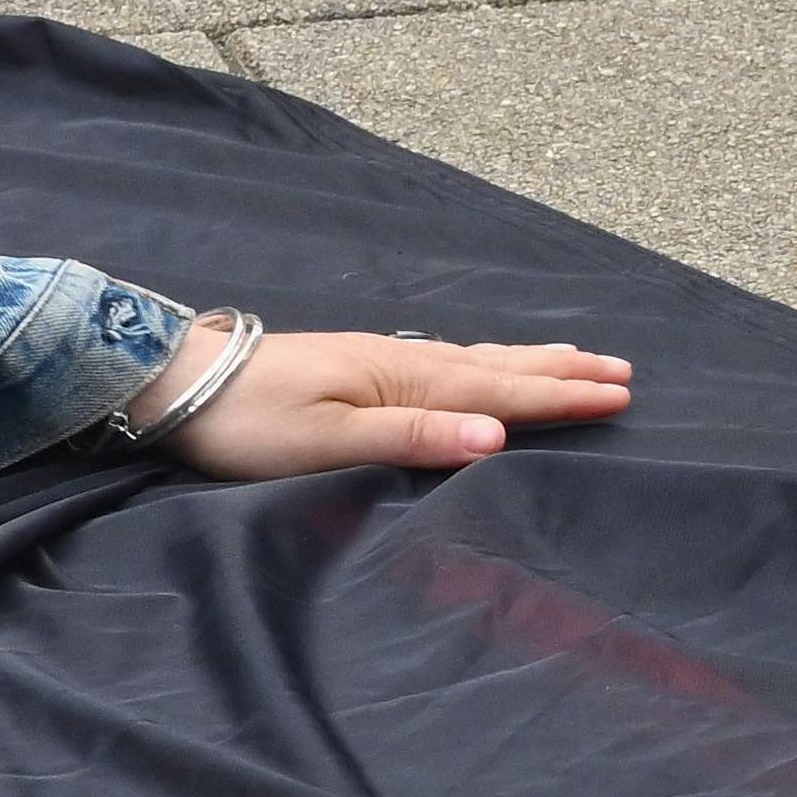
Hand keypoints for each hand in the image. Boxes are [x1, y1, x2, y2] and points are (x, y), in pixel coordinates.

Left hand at [153, 326, 634, 479]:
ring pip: (473, 357)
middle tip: (622, 370)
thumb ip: (411, 437)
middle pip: (496, 365)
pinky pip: (444, 359)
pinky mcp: (354, 367)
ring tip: (573, 356)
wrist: (174, 381)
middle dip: (560, 371)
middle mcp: (397, 360)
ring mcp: (375, 360)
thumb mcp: (327, 440)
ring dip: (527, 359)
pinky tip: (480, 362)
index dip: (561, 395)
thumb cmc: (244, 421)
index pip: (498, 388)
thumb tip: (496, 433)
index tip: (620, 393)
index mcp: (400, 378)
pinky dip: (482, 359)